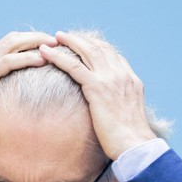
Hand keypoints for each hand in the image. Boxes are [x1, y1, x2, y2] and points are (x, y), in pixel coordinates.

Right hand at [0, 32, 57, 141]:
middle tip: (58, 41)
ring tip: (55, 46)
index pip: (10, 44)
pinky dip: (27, 58)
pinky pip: (8, 61)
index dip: (30, 42)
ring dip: (36, 43)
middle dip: (37, 37)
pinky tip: (42, 60)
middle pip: (14, 38)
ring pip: (13, 44)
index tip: (49, 46)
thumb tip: (13, 106)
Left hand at [39, 31, 156, 159]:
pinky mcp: (97, 88)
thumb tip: (109, 107)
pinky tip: (46, 52)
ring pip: (86, 51)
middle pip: (99, 48)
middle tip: (64, 36)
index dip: (95, 47)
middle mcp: (121, 75)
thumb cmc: (130, 138)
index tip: (82, 44)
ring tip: (54, 38)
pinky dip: (58, 57)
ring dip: (69, 41)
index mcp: (131, 80)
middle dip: (80, 39)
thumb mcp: (128, 114)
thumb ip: (119, 103)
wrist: (135, 144)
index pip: (112, 55)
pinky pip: (74, 66)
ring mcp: (110, 79)